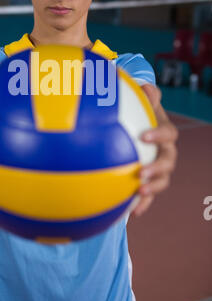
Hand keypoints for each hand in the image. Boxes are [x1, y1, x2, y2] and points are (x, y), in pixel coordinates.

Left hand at [131, 83, 177, 216]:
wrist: (137, 128)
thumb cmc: (137, 112)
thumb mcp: (140, 100)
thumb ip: (144, 94)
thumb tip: (145, 86)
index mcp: (163, 131)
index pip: (168, 133)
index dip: (159, 135)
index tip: (144, 136)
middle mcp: (165, 150)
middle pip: (169, 161)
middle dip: (157, 168)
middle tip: (141, 172)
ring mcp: (158, 167)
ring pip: (163, 180)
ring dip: (153, 188)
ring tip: (138, 193)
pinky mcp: (149, 180)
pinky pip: (149, 195)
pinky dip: (142, 204)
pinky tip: (131, 214)